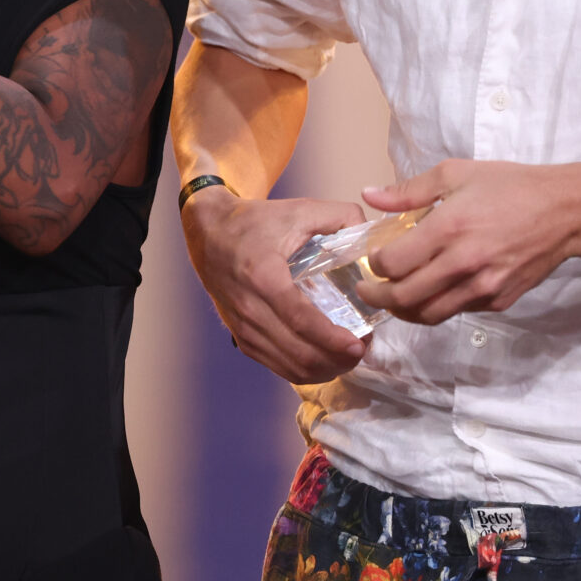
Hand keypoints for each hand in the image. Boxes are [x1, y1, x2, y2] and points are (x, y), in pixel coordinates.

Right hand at [182, 185, 370, 383]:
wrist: (208, 233)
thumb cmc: (255, 222)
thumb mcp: (298, 209)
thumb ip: (341, 216)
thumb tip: (372, 240)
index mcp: (263, 276)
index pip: (300, 320)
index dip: (332, 339)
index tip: (359, 342)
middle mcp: (249, 308)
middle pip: (299, 353)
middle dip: (338, 358)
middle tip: (364, 346)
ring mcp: (243, 328)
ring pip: (291, 367)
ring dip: (326, 368)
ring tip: (349, 354)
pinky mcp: (242, 339)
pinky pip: (279, 367)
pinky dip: (307, 371)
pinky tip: (326, 360)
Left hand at [355, 160, 580, 323]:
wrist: (566, 211)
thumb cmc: (510, 186)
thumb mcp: (455, 174)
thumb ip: (408, 190)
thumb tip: (369, 195)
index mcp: (448, 228)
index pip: (393, 263)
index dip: (374, 265)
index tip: (372, 258)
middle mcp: (463, 264)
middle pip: (405, 297)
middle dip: (377, 297)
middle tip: (366, 291)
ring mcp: (483, 286)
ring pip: (429, 314)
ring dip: (404, 310)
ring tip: (393, 298)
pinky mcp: (499, 300)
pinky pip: (458, 311)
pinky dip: (438, 305)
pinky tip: (432, 290)